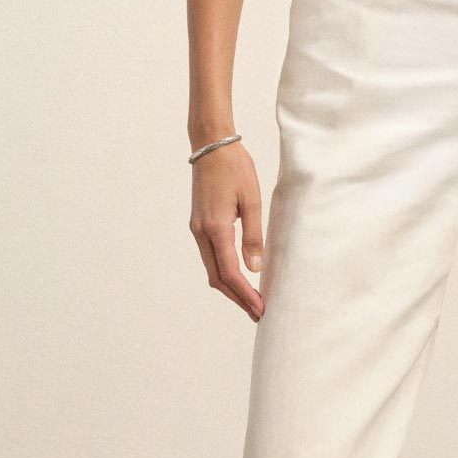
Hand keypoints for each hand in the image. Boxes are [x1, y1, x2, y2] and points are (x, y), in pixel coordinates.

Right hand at [190, 139, 265, 319]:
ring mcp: (197, 228)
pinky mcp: (199, 224)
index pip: (230, 272)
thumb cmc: (234, 168)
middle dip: (237, 297)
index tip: (260, 308)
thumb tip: (254, 267)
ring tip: (250, 298)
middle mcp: (201, 232)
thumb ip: (253, 235)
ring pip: (211, 268)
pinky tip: (238, 275)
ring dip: (229, 286)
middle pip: (216, 277)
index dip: (245, 294)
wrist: (210, 145)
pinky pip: (210, 256)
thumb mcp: (252, 200)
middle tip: (258, 311)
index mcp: (216, 227)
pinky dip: (223, 271)